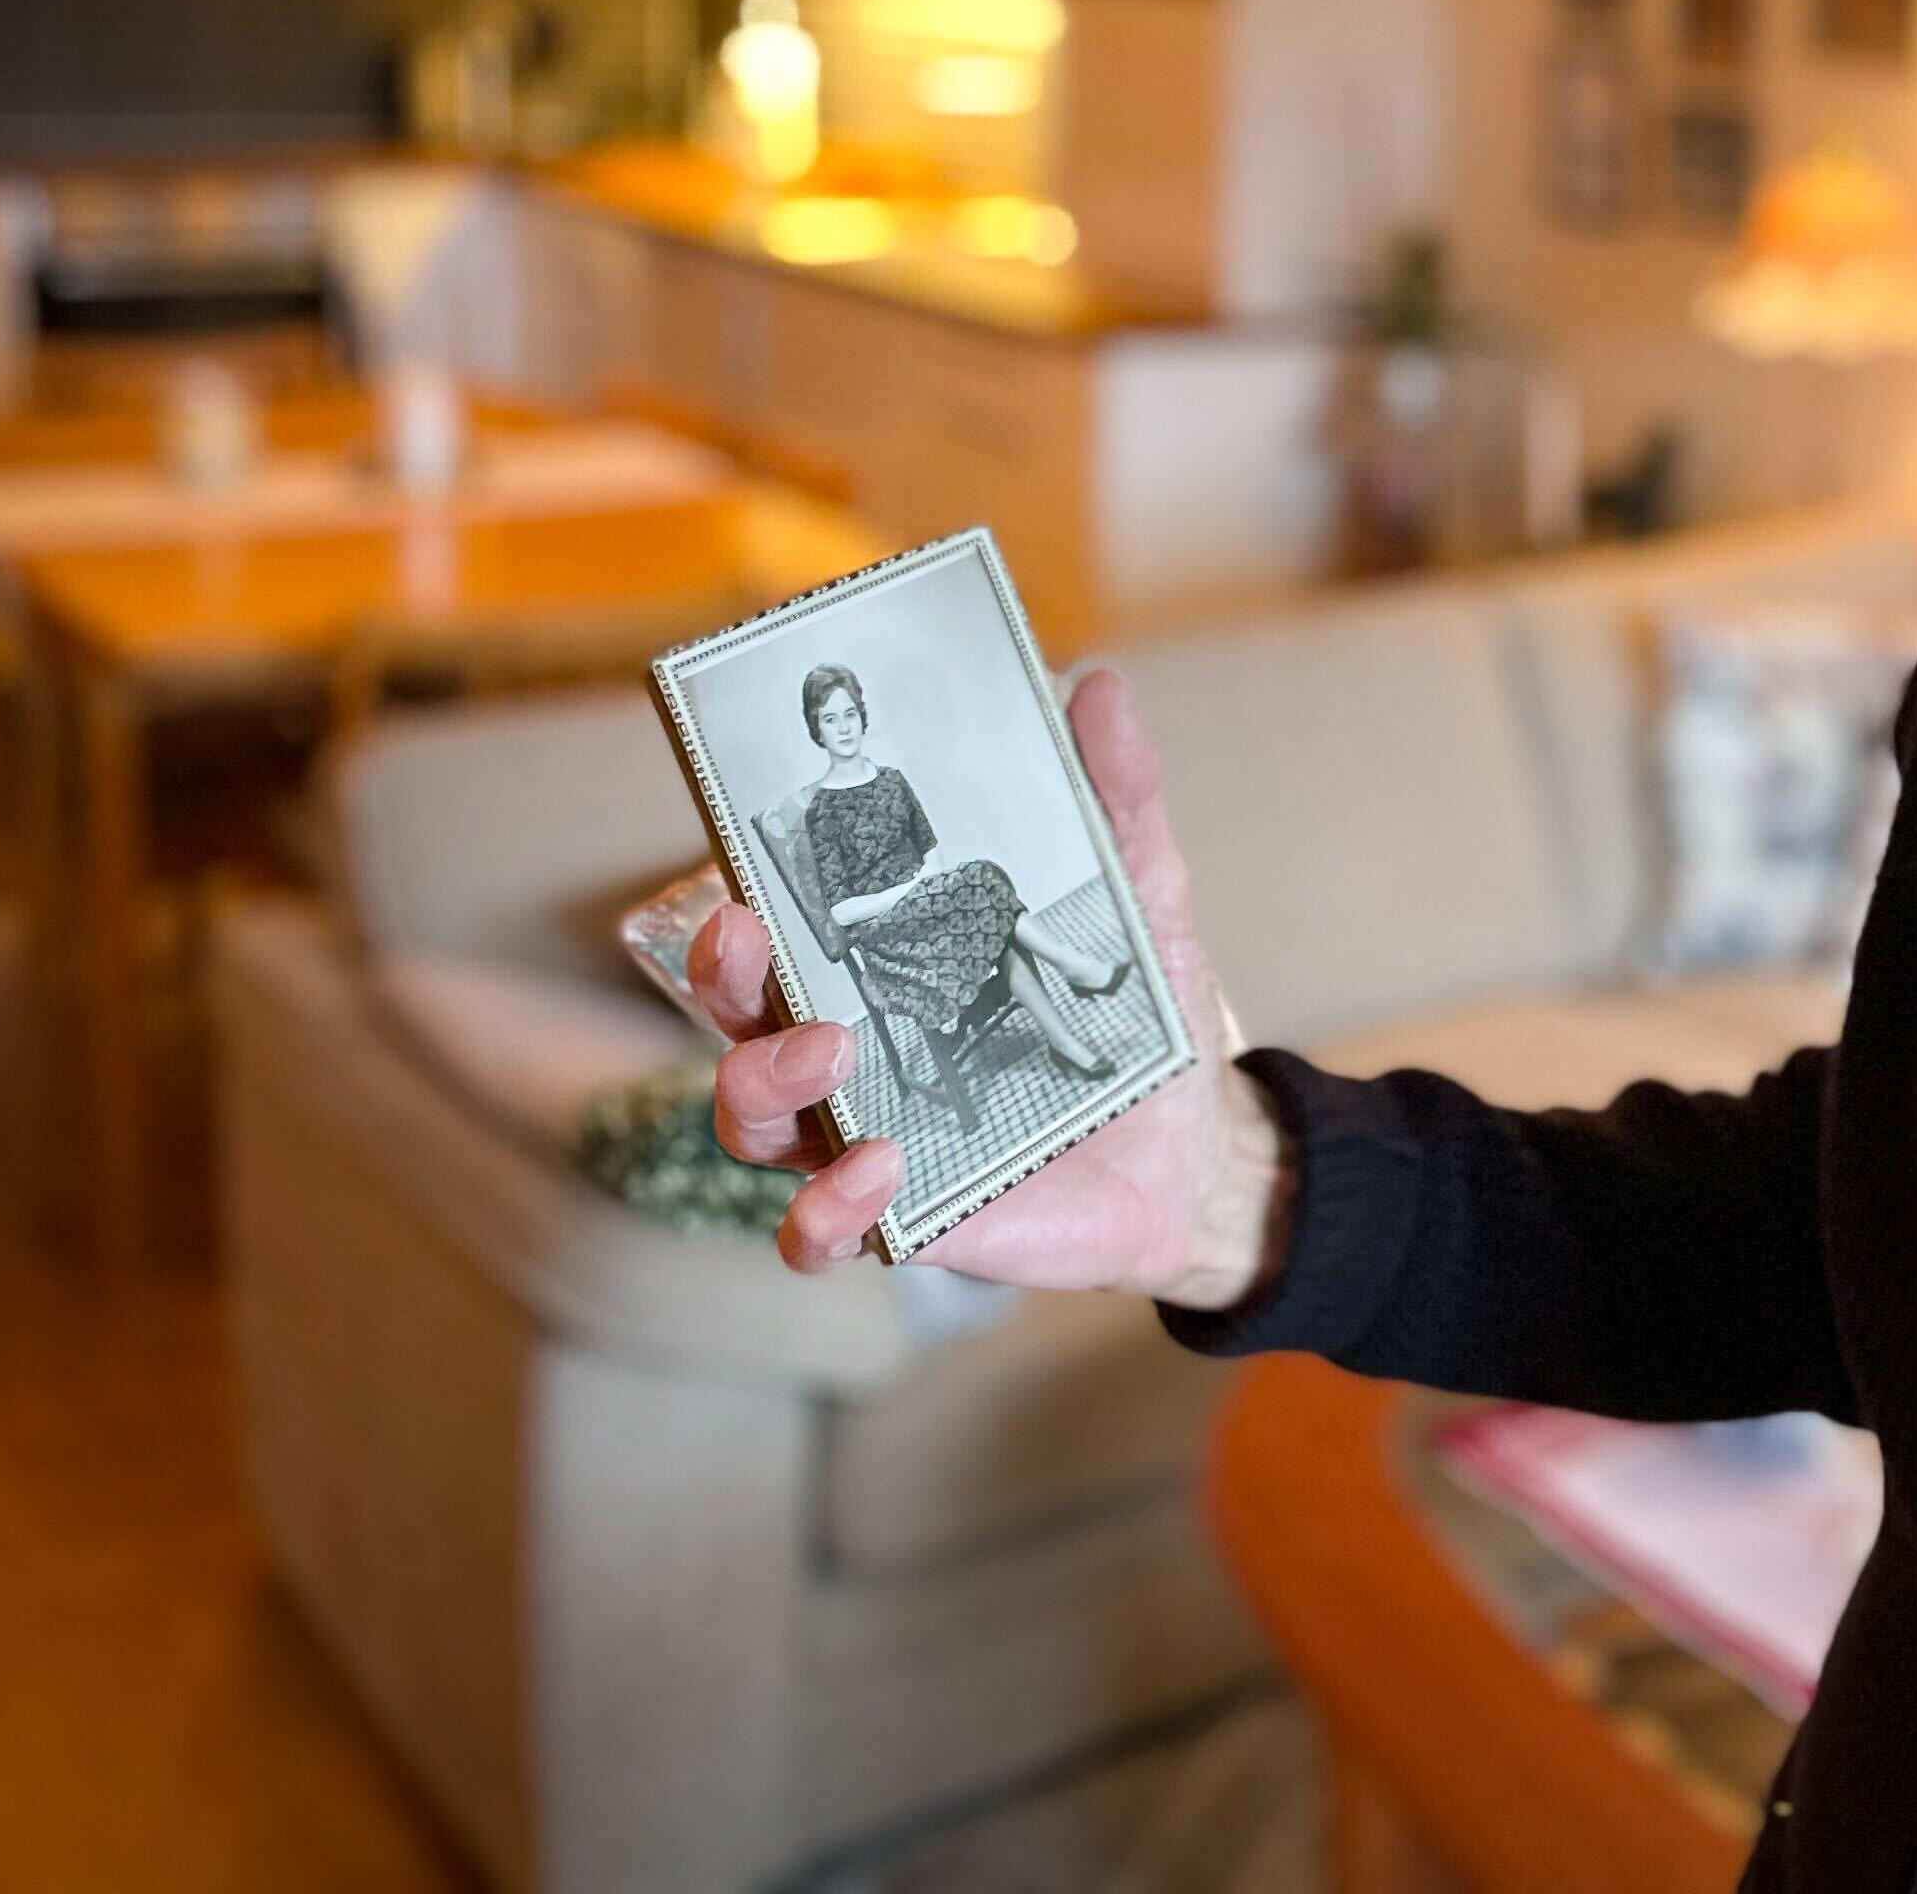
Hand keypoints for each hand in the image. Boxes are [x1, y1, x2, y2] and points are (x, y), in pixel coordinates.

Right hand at [697, 669, 1290, 1307]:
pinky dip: (824, 1209)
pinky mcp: (902, 1218)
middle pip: (736, 1017)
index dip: (736, 902)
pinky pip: (815, 1233)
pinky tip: (878, 1168)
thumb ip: (1116, 796)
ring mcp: (865, 1137)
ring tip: (829, 1050)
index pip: (780, 931)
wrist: (1197, 1146)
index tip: (738, 872)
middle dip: (719, 977)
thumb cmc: (1142, 1016)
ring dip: (761, 1083)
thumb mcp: (1137, 894)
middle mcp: (855, 1050)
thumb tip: (1097, 683)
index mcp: (889, 967)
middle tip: (745, 938)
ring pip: (751, 1123)